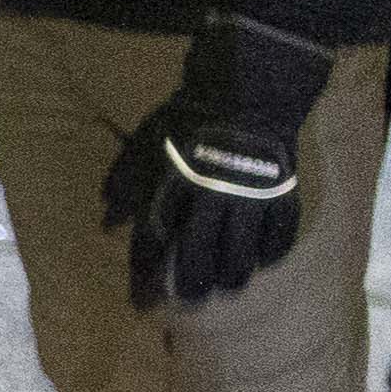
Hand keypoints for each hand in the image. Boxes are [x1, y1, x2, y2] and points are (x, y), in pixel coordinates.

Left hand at [101, 12, 333, 309]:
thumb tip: (107, 222)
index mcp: (173, 186)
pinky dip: (273, 251)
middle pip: (199, 254)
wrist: (246, 90)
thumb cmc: (187, 118)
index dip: (147, 272)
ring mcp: (250, 196)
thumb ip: (124, 182)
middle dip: (191, 283)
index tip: (141, 299)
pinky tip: (264, 264)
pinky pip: (281, 232)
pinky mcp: (282, 191)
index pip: (155, 239)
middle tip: (190, 301)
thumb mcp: (145, 143)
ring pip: (242, 250)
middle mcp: (210, 197)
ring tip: (227, 288)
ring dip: (233, 274)